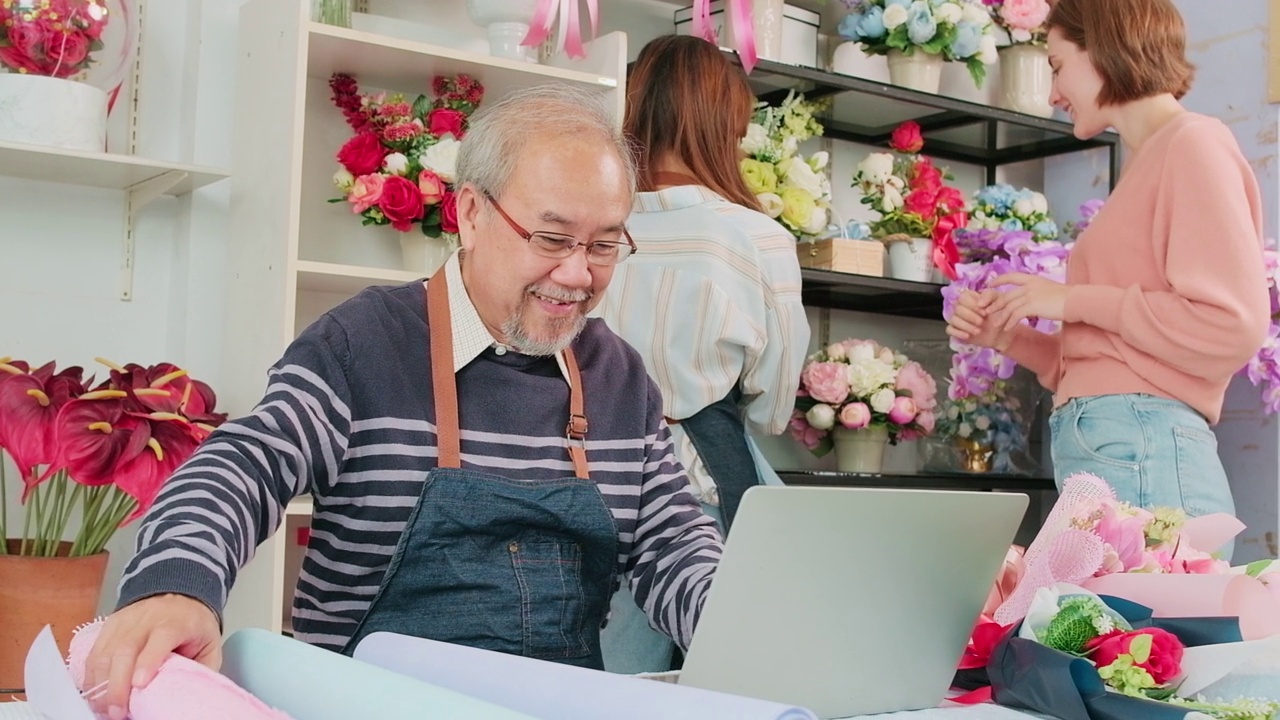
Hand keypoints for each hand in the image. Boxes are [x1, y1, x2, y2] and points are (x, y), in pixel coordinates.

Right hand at [84, 594, 221, 718]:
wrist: (179, 596)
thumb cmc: (194, 625)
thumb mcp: (210, 645)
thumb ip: (201, 669)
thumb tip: (191, 696)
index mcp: (176, 622)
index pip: (161, 638)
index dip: (148, 661)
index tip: (140, 684)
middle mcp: (148, 619)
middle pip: (126, 648)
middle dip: (118, 684)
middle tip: (117, 711)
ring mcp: (125, 621)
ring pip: (105, 651)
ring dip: (100, 683)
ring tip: (103, 707)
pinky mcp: (109, 626)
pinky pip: (95, 652)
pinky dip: (91, 675)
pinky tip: (94, 693)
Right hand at [945, 289, 1015, 351]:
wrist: (1002, 334)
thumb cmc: (1000, 315)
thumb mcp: (1000, 301)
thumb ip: (990, 296)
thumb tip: (979, 303)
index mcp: (970, 298)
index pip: (963, 297)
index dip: (972, 304)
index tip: (984, 312)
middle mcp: (961, 307)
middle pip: (957, 308)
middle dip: (970, 316)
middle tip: (982, 322)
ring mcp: (958, 319)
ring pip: (953, 319)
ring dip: (966, 325)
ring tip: (978, 331)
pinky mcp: (956, 331)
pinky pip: (949, 329)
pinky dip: (958, 332)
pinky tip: (968, 336)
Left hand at [985, 273, 1068, 331]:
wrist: (1076, 301)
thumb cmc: (1067, 299)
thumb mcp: (1049, 290)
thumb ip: (1038, 292)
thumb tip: (1034, 298)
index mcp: (1033, 279)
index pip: (1011, 276)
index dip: (999, 280)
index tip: (989, 284)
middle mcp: (1029, 285)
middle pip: (1007, 295)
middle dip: (995, 304)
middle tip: (986, 311)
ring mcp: (1030, 295)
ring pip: (1009, 306)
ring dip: (1001, 316)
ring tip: (996, 324)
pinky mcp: (1032, 305)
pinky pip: (1016, 315)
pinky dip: (1009, 322)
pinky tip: (1007, 328)